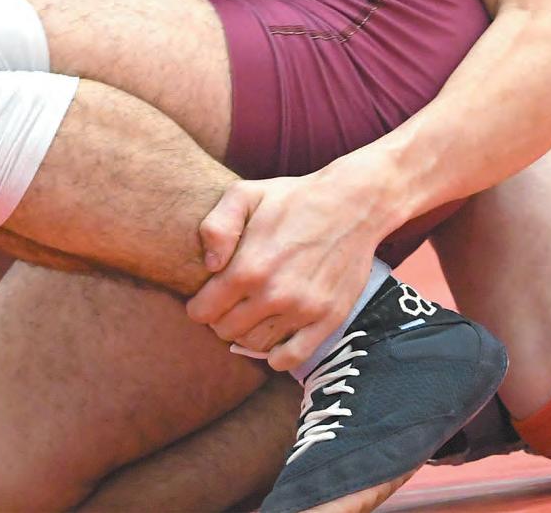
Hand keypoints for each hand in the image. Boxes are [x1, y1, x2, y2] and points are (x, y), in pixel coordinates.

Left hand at [186, 164, 390, 373]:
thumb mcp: (244, 194)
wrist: (351, 205)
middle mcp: (273, 294)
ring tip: (252, 315)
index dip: (199, 306)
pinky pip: (292, 358)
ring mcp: (302, 310)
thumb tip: (210, 266)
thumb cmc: (293, 198)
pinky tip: (275, 339)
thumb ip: (216, 226)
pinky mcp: (328, 320)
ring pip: (256, 346)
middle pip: (227, 331)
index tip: (206, 298)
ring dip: (247, 335)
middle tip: (229, 304)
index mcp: (248, 267)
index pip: (204, 311)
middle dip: (221, 319)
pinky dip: (277, 356)